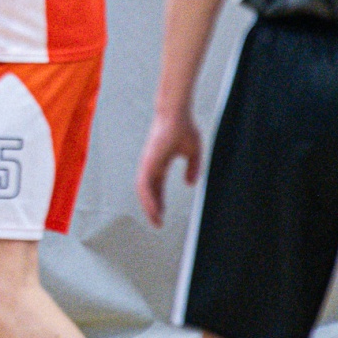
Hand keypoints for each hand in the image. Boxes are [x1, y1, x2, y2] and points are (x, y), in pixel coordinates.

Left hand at [134, 109, 203, 226]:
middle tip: (157, 223)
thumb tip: (190, 183)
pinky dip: (148, 198)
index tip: (162, 214)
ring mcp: (148, 163)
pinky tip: (154, 209)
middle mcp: (151, 165)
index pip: (157, 186)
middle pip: (148, 191)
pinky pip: (144, 184)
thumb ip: (193, 168)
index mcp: (159, 163)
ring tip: (156, 221)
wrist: (176, 114)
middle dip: (152, 208)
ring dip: (149, 206)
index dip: (159, 200)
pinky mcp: (148, 162)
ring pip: (144, 190)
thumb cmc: (184, 129)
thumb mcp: (193, 152)